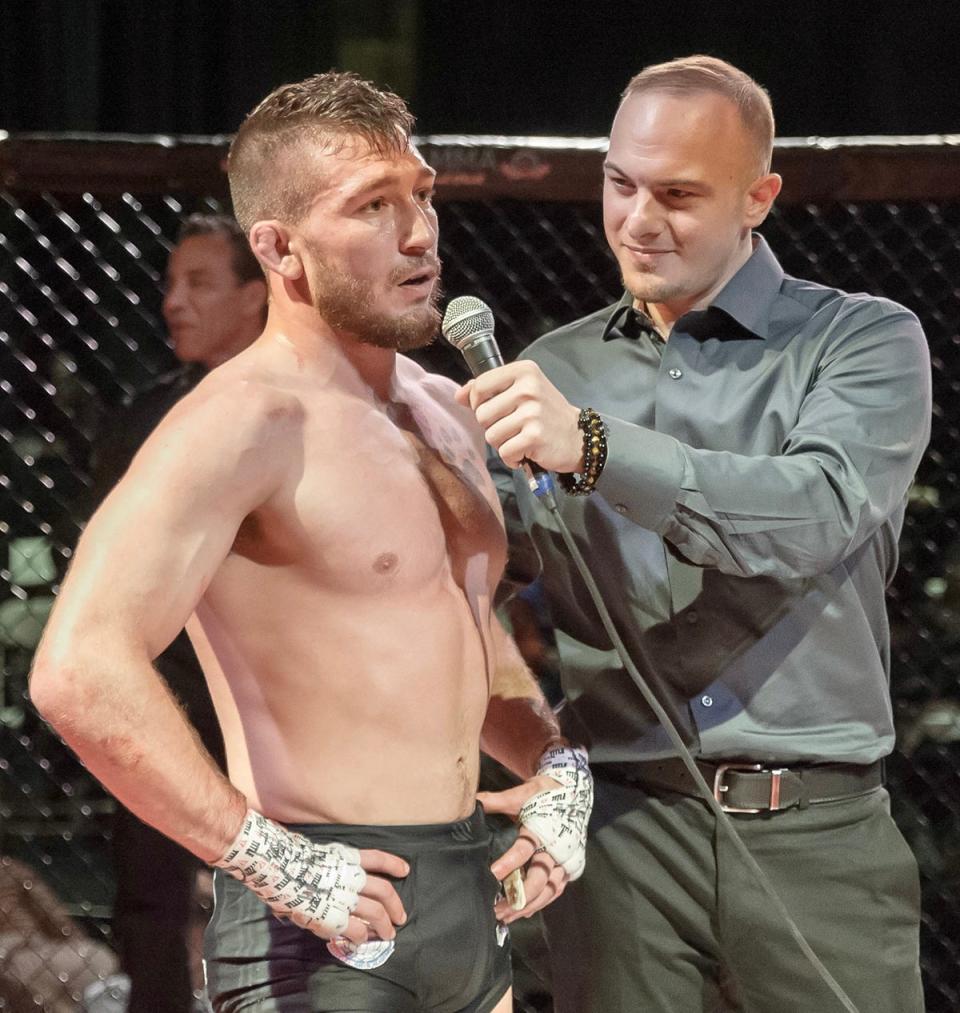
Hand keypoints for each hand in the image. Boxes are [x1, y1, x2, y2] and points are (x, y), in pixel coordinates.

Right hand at [213, 809, 408, 942]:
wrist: (280, 871)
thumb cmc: (292, 862)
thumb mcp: (319, 857)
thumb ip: (331, 869)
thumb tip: (330, 880)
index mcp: (348, 858)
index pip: (378, 858)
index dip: (394, 864)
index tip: (405, 871)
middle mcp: (352, 876)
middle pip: (384, 890)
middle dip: (395, 905)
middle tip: (400, 917)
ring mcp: (346, 897)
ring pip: (377, 913)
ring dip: (385, 926)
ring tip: (389, 935)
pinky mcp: (337, 918)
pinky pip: (357, 931)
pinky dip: (362, 937)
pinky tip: (362, 941)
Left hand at [454, 361, 582, 471]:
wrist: (578, 437)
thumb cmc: (545, 414)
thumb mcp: (520, 391)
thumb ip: (489, 389)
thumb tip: (459, 395)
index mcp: (523, 371)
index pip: (480, 386)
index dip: (478, 403)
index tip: (493, 410)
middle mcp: (528, 388)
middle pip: (482, 414)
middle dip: (492, 426)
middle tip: (513, 427)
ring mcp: (532, 412)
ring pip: (491, 435)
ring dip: (503, 443)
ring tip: (521, 439)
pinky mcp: (535, 436)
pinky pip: (505, 452)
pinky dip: (513, 458)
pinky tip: (526, 451)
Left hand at [479, 775, 570, 923]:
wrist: (573, 792)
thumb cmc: (544, 794)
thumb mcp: (520, 794)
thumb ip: (496, 800)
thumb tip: (472, 800)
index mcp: (542, 829)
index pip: (524, 850)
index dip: (509, 864)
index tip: (492, 875)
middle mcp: (556, 848)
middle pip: (540, 878)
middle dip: (518, 896)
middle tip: (497, 908)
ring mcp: (565, 859)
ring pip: (549, 890)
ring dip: (528, 905)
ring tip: (506, 916)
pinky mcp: (569, 866)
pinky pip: (556, 890)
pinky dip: (541, 903)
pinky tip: (524, 912)